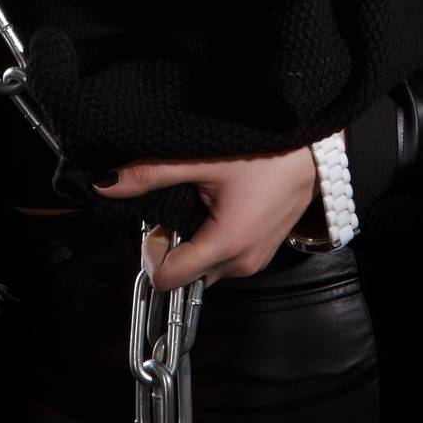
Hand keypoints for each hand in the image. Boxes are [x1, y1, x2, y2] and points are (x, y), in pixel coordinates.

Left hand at [92, 146, 319, 290]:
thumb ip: (151, 173)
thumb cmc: (265, 150)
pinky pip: (227, 256)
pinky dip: (214, 238)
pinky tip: (219, 203)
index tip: (157, 218)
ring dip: (194, 242)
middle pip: (187, 275)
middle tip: (178, 204)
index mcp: (227, 246)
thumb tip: (105, 183)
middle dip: (173, 246)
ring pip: (206, 266)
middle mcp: (243, 264)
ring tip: (198, 200)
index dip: (152, 249)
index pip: (168, 278)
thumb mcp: (202, 158)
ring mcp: (257, 259)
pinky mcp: (265, 249)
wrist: (317, 145)